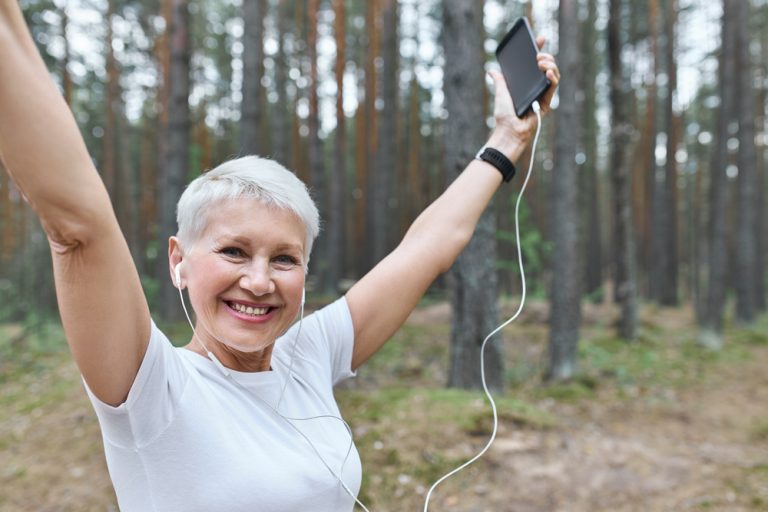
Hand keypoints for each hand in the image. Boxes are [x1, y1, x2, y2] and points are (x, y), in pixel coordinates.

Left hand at [487, 36, 559, 161]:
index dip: (539, 50)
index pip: (534, 64)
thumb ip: (500, 80)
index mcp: (525, 84)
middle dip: (546, 56)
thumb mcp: (500, 93)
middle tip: (538, 54)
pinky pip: (553, 86)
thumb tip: (491, 70)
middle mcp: (535, 88)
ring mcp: (542, 94)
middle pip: (546, 67)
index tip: (540, 39)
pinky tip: (547, 71)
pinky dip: (552, 77)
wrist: (509, 131)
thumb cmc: (503, 115)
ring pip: (552, 74)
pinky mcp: (546, 102)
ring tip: (541, 62)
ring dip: (550, 64)